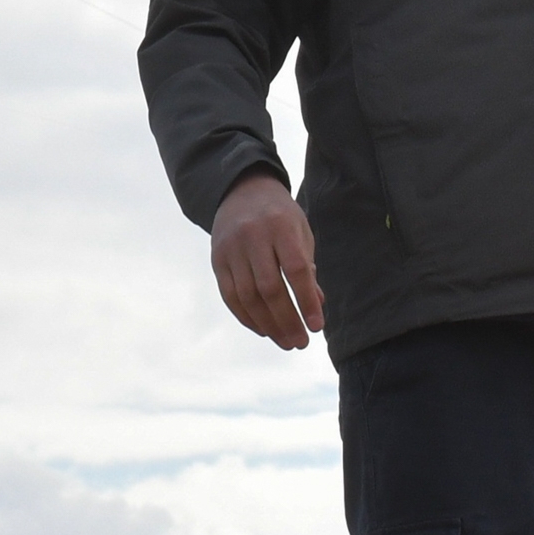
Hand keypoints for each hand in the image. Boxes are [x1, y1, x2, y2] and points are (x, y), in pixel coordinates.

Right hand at [210, 171, 325, 350]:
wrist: (241, 192)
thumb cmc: (280, 216)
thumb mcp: (300, 233)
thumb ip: (307, 268)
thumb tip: (315, 306)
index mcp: (281, 227)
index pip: (295, 270)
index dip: (306, 300)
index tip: (316, 326)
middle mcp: (253, 237)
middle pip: (269, 288)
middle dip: (287, 320)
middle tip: (300, 343)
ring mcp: (231, 249)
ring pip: (247, 296)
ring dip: (267, 324)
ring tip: (285, 341)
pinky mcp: (217, 260)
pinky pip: (230, 296)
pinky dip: (246, 317)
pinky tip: (263, 329)